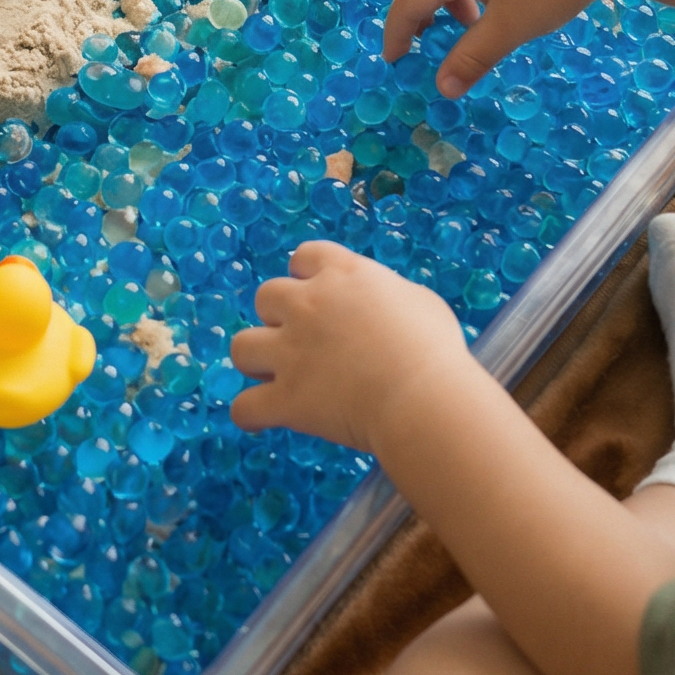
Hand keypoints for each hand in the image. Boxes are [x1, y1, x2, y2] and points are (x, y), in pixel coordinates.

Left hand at [230, 242, 470, 452]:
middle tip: (302, 340)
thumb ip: (388, 297)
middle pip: (266, 297)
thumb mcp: (419, 302)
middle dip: (278, 317)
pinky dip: (252, 414)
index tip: (314, 293)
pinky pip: (244, 407)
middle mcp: (307, 306)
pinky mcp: (286, 398)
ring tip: (274, 376)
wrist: (423, 398)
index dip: (305, 275)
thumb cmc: (434, 349)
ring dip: (255, 359)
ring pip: (241, 346)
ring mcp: (291, 352)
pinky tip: (264, 419)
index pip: (305, 255)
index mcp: (343, 276)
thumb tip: (383, 307)